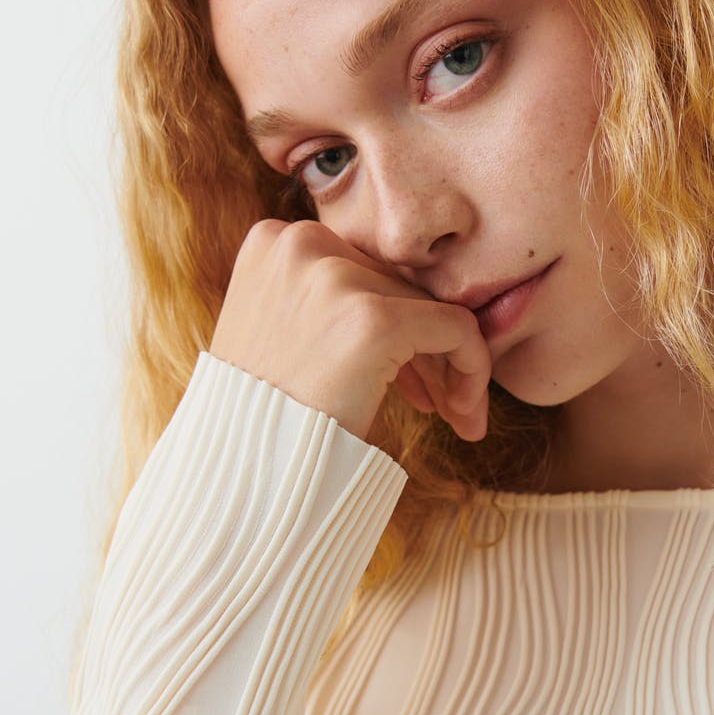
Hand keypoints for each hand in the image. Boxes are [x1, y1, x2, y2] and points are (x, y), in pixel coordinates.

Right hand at [209, 219, 490, 440]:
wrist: (242, 474)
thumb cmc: (262, 417)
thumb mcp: (278, 335)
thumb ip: (326, 303)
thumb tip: (407, 306)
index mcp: (274, 241)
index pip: (363, 273)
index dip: (392, 327)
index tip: (406, 382)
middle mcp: (301, 242)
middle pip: (397, 289)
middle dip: (424, 351)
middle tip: (440, 404)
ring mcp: (336, 277)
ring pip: (429, 309)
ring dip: (447, 367)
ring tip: (456, 416)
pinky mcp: (374, 317)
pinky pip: (456, 329)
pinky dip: (472, 368)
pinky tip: (464, 415)